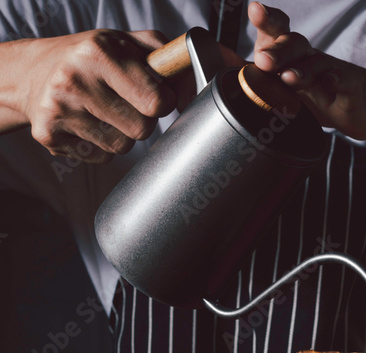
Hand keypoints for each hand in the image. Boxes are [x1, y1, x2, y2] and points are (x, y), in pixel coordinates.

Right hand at [10, 30, 176, 162]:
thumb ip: (167, 59)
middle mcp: (75, 80)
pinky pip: (102, 158)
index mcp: (98, 53)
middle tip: (125, 101)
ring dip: (122, 133)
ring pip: (123, 146)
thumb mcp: (127, 43)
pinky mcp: (50, 136)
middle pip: (142, 129)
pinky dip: (101, 145)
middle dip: (142, 119)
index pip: (157, 103)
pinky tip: (87, 123)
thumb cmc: (90, 58)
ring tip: (104, 110)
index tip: (154, 94)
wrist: (30, 72)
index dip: (163, 102)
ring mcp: (59, 110)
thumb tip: (195, 94)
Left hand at [248, 2, 365, 139]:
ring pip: (315, 63)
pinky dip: (337, 80)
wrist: (360, 106)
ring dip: (302, 70)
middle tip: (264, 60)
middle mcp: (307, 56)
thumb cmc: (314, 94)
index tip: (256, 10)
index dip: (267, 18)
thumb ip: (248, 73)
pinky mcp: (350, 87)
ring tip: (289, 79)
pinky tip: (331, 82)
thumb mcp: (280, 86)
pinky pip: (344, 80)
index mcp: (287, 53)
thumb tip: (210, 58)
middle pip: (293, 43)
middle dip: (278, 49)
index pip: (276, 30)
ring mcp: (330, 70)